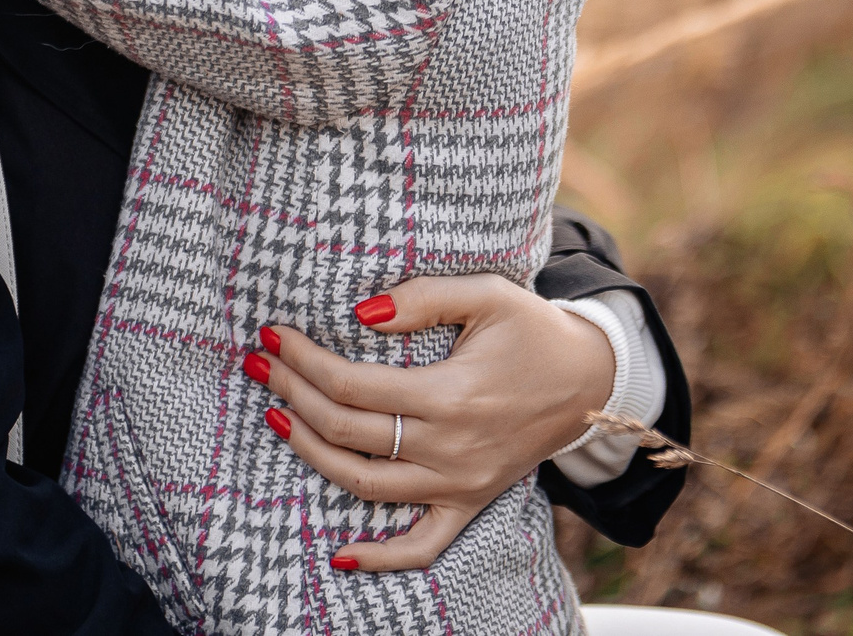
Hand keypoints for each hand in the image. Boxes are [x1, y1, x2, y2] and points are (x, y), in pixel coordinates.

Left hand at [253, 275, 613, 572]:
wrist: (591, 379)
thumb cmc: (534, 331)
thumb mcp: (488, 295)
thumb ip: (423, 298)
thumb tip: (360, 312)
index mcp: (450, 395)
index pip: (352, 384)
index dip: (303, 360)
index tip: (273, 335)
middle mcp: (449, 448)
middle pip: (347, 430)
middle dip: (293, 395)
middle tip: (260, 364)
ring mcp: (458, 484)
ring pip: (364, 483)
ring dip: (311, 453)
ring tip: (278, 418)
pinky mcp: (469, 503)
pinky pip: (421, 545)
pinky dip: (381, 558)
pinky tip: (340, 554)